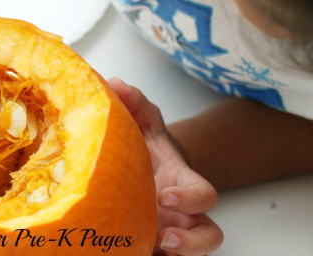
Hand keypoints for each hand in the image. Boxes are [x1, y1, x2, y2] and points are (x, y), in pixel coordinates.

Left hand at [108, 78, 222, 254]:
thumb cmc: (145, 143)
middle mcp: (182, 212)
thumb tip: (116, 84)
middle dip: (192, 242)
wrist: (139, 163)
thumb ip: (133, 101)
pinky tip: (124, 251)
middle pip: (207, 235)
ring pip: (190, 253)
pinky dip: (144, 255)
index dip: (192, 199)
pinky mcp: (149, 241)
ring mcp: (170, 230)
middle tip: (163, 237)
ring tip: (151, 250)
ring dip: (177, 254)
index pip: (204, 195)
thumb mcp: (141, 120)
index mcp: (181, 182)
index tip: (165, 195)